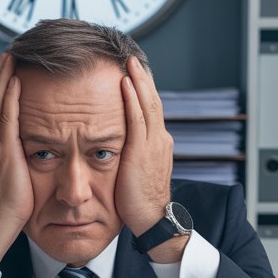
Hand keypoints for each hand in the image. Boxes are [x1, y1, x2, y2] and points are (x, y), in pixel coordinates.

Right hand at [0, 52, 33, 265]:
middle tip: (9, 51)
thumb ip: (18, 156)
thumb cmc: (12, 204)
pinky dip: (10, 94)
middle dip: (0, 74)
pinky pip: (6, 114)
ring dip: (4, 76)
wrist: (0, 221)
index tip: (9, 68)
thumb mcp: (14, 173)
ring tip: (11, 55)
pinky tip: (17, 78)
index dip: (0, 86)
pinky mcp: (2, 149)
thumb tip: (31, 147)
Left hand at [115, 56, 175, 243]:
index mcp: (159, 143)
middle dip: (142, 78)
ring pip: (147, 104)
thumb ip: (131, 154)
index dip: (143, 90)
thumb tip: (116, 145)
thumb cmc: (140, 201)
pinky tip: (124, 83)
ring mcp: (154, 144)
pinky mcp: (143, 151)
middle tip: (131, 58)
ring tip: (128, 62)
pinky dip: (132, 98)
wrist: (152, 219)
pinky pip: (138, 118)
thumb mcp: (136, 171)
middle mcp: (160, 139)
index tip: (134, 73)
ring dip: (137, 81)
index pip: (152, 109)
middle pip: (152, 100)